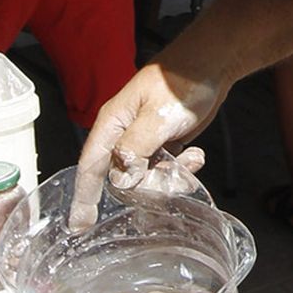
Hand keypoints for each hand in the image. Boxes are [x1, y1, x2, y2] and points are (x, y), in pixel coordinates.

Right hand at [72, 60, 227, 226]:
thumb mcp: (159, 114)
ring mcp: (144, 140)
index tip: (80, 226)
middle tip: (175, 175)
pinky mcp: (162, 143)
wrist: (213, 66)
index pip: (90, 166)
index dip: (83, 197)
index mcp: (113, 124)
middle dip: (151, 185)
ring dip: (170, 177)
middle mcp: (124, 135)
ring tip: (192, 159)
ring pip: (146, 177)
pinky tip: (195, 155)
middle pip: (124, 178)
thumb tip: (121, 177)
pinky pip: (164, 170)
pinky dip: (181, 169)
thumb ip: (138, 146)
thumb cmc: (182, 80)